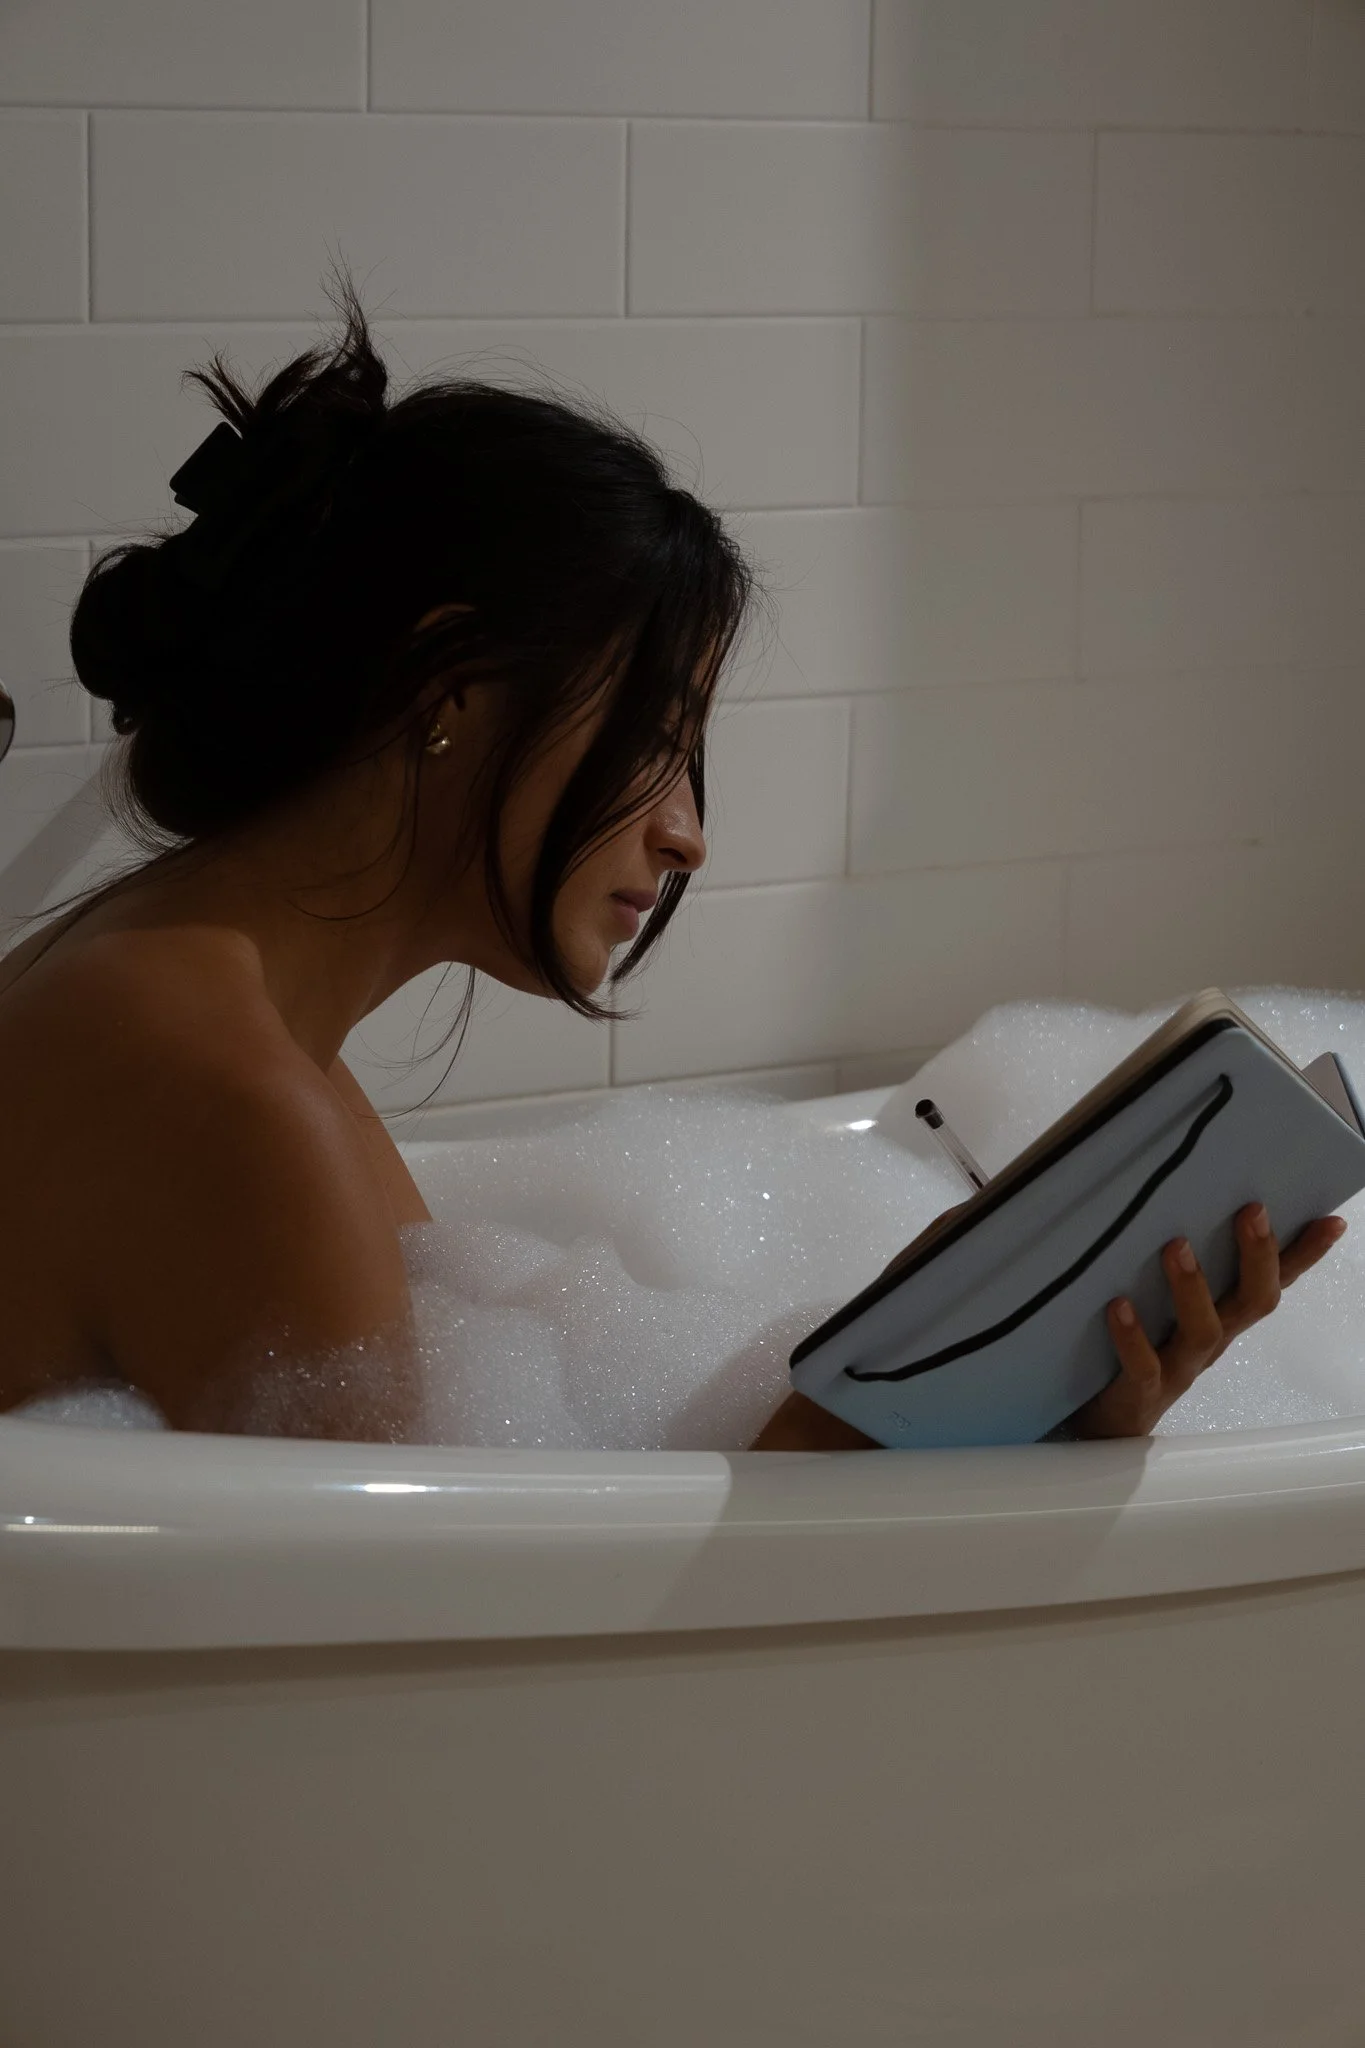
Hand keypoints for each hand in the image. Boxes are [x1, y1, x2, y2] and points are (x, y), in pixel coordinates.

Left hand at [1069, 1203, 1348, 1438]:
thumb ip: (1181, 1269)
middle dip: (1258, 1257)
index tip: (1331, 1222)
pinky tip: (1119, 1305)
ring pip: (1202, 1331)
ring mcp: (1179, 1367)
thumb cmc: (1138, 1353)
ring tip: (1177, 1245)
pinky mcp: (1141, 1392)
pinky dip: (1132, 1336)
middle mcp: (1210, 1341)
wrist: (1108, 1427)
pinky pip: (1143, 1366)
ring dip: (1192, 1287)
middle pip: (1252, 1303)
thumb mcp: (1166, 1308)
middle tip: (1253, 1211)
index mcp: (1222, 1318)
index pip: (1272, 1282)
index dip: (1303, 1256)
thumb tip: (1179, 1206)